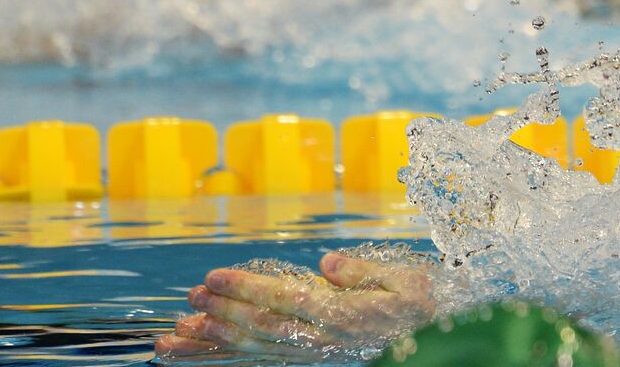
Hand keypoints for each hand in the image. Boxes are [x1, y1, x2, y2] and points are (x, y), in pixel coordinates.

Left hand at [154, 252, 436, 362]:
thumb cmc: (427, 306)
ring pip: (257, 350)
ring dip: (216, 342)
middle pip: (262, 327)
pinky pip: (267, 362)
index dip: (247, 288)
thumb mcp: (406, 280)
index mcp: (343, 314)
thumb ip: (363, 272)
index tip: (214, 277)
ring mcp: (318, 353)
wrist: (440, 341)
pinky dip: (234, 358)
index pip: (284, 299)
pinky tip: (210, 352)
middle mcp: (324, 338)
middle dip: (222, 312)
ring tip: (179, 336)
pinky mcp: (317, 360)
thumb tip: (326, 262)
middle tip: (189, 301)